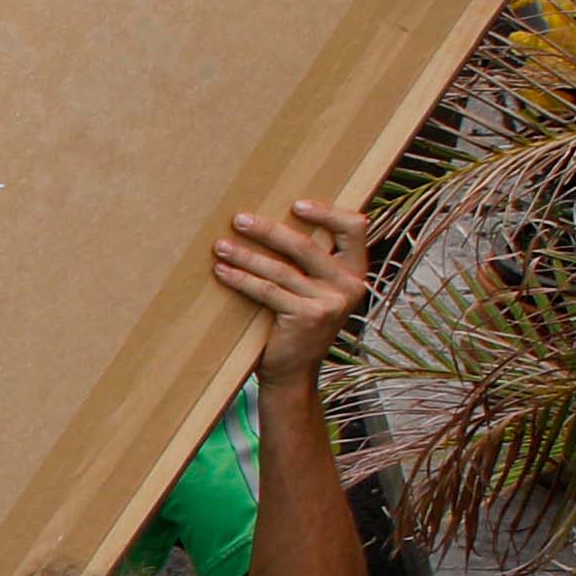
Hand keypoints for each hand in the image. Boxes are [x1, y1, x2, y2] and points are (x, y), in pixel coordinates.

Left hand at [214, 195, 370, 386]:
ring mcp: (330, 302)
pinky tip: (222, 271)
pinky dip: (241, 279)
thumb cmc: (296, 322)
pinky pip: (268, 291)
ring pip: (281, 269)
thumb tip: (272, 218)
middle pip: (306, 245)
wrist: (293, 372)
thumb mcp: (314, 289)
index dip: (328, 212)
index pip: (354, 228)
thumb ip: (311, 262)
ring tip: (220, 246)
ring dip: (246, 255)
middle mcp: (349, 285)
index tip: (295, 203)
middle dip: (268, 230)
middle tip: (239, 220)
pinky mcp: (308, 317)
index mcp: (355, 271)